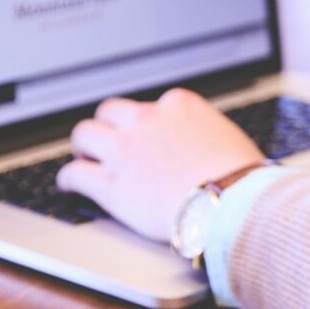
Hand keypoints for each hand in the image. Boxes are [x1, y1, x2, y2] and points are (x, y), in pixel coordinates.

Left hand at [56, 88, 263, 240]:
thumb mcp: (228, 138)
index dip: (145, 123)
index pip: (151, 105)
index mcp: (179, 105)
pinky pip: (75, 174)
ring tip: (84, 157)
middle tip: (107, 141)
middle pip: (110, 111)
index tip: (145, 134)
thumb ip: (207, 134)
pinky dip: (68, 179)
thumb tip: (208, 146)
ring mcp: (125, 151)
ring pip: (85, 134)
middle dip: (107, 126)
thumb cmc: (242, 178)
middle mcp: (147, 120)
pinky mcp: (111, 184)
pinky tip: (69, 185)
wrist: (232, 203)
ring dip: (83, 146)